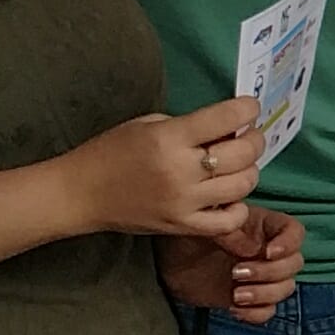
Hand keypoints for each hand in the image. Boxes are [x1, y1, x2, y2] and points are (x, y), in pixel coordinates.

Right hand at [67, 95, 266, 238]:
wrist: (81, 194)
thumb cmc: (110, 152)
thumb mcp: (147, 124)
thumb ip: (189, 125)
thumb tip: (228, 128)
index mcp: (169, 138)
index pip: (226, 117)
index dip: (247, 109)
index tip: (249, 108)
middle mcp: (180, 171)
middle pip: (243, 154)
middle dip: (254, 139)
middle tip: (247, 136)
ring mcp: (184, 203)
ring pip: (243, 185)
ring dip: (249, 170)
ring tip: (237, 165)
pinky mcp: (182, 226)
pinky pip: (229, 221)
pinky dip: (238, 208)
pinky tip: (228, 196)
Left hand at [159, 214, 303, 324]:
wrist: (166, 263)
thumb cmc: (185, 235)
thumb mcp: (204, 224)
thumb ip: (228, 231)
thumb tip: (252, 249)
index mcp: (262, 227)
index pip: (294, 232)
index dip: (289, 243)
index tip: (268, 253)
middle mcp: (266, 251)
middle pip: (294, 264)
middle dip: (270, 273)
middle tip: (237, 274)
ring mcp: (259, 277)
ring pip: (286, 288)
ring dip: (265, 294)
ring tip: (236, 295)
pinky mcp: (249, 300)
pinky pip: (268, 311)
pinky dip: (256, 313)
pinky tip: (234, 308)